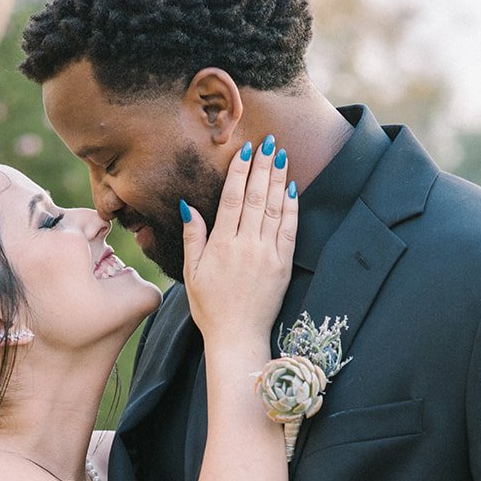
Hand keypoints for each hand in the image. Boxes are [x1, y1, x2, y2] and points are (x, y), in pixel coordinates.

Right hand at [183, 137, 297, 344]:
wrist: (237, 338)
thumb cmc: (210, 308)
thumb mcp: (191, 273)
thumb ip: (193, 237)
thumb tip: (189, 206)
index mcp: (221, 245)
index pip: (231, 198)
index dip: (239, 172)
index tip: (244, 150)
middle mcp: (246, 246)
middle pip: (255, 197)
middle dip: (262, 166)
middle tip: (268, 142)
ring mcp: (267, 255)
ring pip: (273, 208)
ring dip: (278, 180)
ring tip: (281, 156)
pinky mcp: (283, 266)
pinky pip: (289, 229)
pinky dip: (291, 207)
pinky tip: (292, 189)